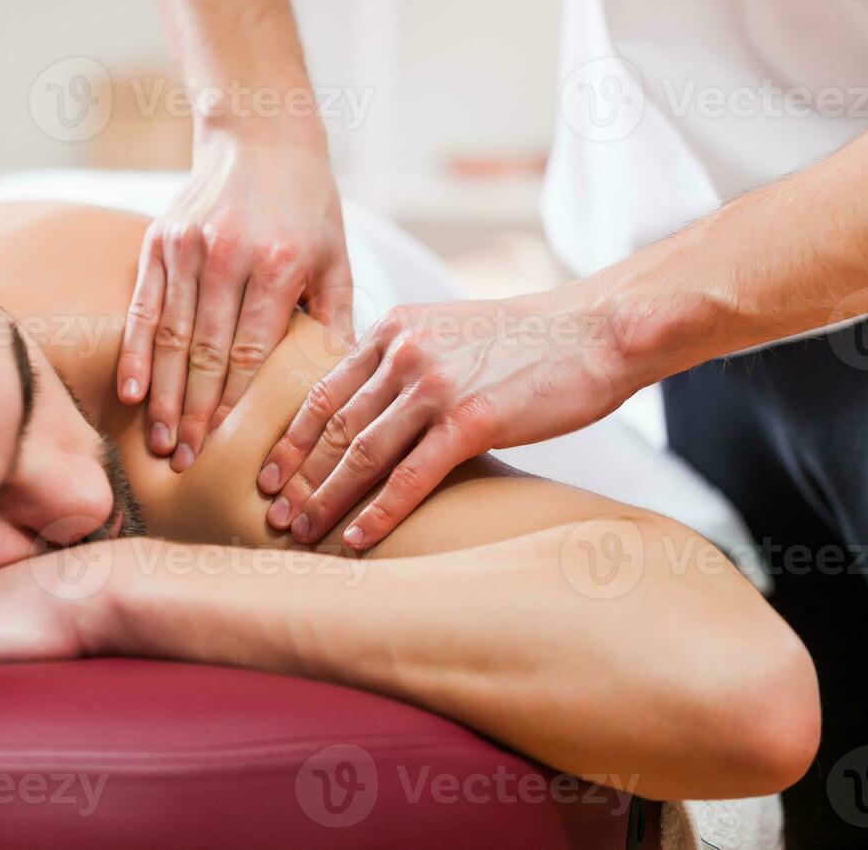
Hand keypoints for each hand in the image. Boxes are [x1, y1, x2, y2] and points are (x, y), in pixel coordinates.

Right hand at [118, 129, 353, 471]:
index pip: (251, 350)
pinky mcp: (160, 240)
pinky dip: (134, 352)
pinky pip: (142, 306)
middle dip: (192, 412)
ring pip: (169, 336)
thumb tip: (343, 390)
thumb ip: (335, 321)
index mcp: (281, 263)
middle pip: (205, 352)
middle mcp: (230, 254)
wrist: (260, 133)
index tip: (221, 446)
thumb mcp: (336, 257)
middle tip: (183, 461)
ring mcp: (189, 246)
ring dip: (161, 394)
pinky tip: (129, 391)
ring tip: (158, 441)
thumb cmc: (308, 205)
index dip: (232, 402)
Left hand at [258, 286, 632, 550]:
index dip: (290, 437)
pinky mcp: (472, 420)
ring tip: (301, 531)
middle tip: (272, 514)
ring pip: (361, 453)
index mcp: (394, 329)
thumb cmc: (528, 340)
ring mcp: (436, 386)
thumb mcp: (450, 330)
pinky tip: (356, 539)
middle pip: (332, 425)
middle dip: (297, 474)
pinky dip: (378, 513)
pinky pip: (411, 477)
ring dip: (326, 499)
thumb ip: (405, 359)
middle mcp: (404, 352)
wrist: (599, 330)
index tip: (268, 473)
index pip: (324, 391)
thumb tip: (369, 402)